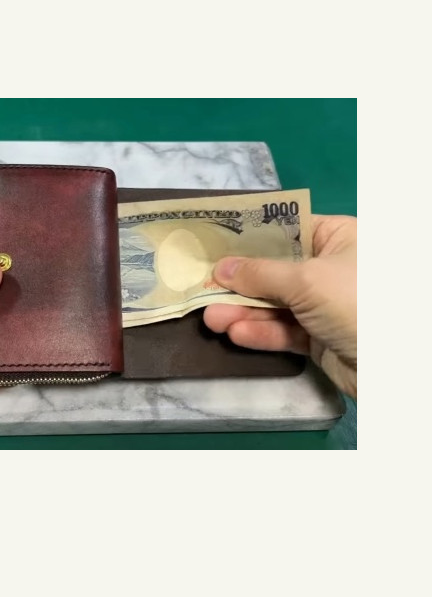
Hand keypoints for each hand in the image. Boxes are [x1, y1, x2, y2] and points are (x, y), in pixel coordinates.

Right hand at [203, 215, 356, 397]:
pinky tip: (237, 333)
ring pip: (275, 304)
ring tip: (211, 319)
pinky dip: (261, 332)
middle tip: (204, 290)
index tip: (214, 246)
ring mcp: (325, 304)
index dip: (250, 239)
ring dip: (243, 311)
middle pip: (275, 270)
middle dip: (240, 283)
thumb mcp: (305, 279)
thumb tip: (220, 268)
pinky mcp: (320, 337)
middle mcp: (331, 267)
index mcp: (338, 238)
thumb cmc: (355, 300)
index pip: (286, 230)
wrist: (394, 366)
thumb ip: (259, 273)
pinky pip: (284, 330)